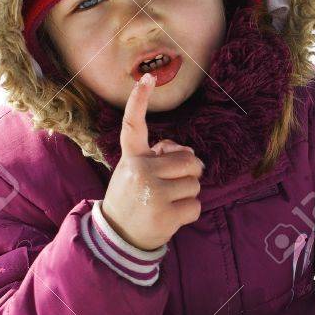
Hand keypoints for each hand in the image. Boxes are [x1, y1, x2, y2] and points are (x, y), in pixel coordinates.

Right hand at [100, 72, 204, 250]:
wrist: (118, 236)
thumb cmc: (134, 199)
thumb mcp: (137, 173)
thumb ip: (160, 158)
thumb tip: (193, 156)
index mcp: (132, 158)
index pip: (134, 125)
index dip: (139, 100)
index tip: (147, 78)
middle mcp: (140, 170)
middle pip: (189, 161)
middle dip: (189, 173)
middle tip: (173, 186)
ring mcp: (153, 192)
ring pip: (194, 184)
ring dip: (187, 195)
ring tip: (167, 203)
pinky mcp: (165, 213)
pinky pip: (195, 206)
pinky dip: (189, 213)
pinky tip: (172, 217)